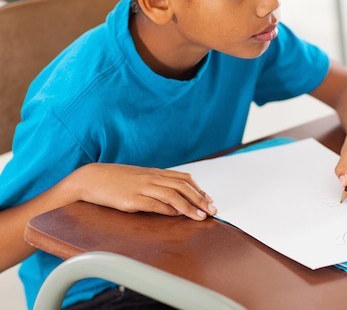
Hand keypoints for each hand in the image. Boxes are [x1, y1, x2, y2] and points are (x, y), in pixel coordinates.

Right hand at [69, 163, 215, 220]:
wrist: (90, 178)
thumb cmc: (115, 180)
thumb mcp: (138, 179)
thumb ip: (155, 185)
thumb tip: (172, 198)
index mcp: (154, 173)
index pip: (183, 179)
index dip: (198, 189)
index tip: (209, 199)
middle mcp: (151, 178)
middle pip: (182, 187)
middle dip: (200, 199)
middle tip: (212, 210)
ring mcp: (141, 188)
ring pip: (172, 195)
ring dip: (189, 206)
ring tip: (200, 216)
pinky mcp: (131, 199)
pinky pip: (154, 204)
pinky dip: (168, 209)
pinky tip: (178, 215)